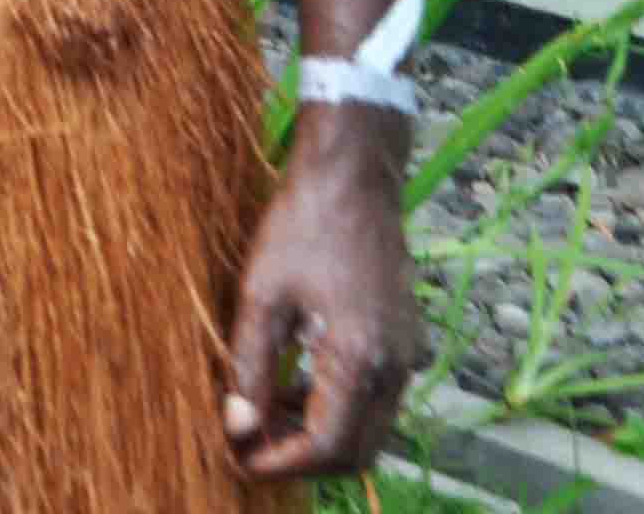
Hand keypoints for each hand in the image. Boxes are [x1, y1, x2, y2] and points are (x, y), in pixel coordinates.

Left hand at [222, 130, 422, 478]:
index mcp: (360, 360)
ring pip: (368, 430)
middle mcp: (395, 368)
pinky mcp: (403, 343)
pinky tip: (291, 384)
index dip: (281, 463)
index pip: (328, 448)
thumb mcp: (261, 296)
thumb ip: (250, 367)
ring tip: (261, 414)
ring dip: (318, 435)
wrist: (352, 180)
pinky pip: (374, 401)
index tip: (239, 457)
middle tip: (248, 444)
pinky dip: (335, 408)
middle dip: (301, 459)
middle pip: (356, 451)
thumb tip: (237, 427)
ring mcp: (406, 357)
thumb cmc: (301, 228)